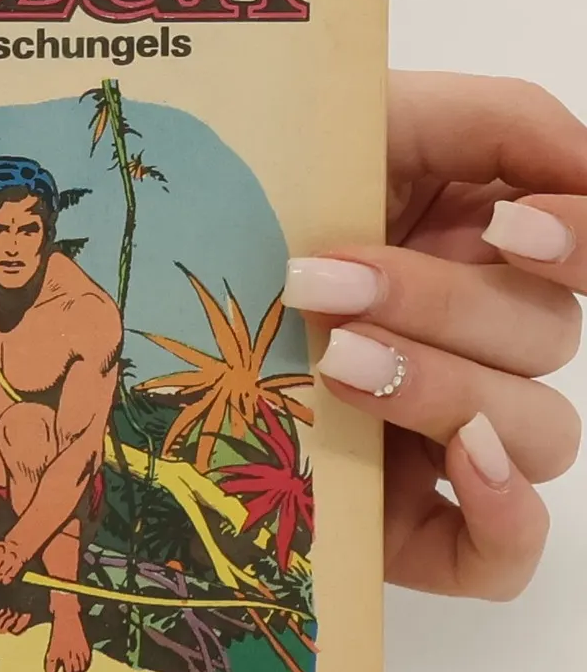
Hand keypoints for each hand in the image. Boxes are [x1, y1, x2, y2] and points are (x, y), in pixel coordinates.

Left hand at [285, 71, 584, 599]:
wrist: (130, 281)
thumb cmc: (242, 196)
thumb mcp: (357, 124)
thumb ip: (491, 119)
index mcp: (480, 243)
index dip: (584, 241)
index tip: (512, 228)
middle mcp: (477, 340)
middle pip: (546, 337)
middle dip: (441, 305)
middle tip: (321, 282)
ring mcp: (445, 434)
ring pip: (538, 432)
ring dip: (445, 389)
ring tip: (334, 361)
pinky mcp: (404, 521)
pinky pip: (501, 551)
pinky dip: (504, 515)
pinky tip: (455, 465)